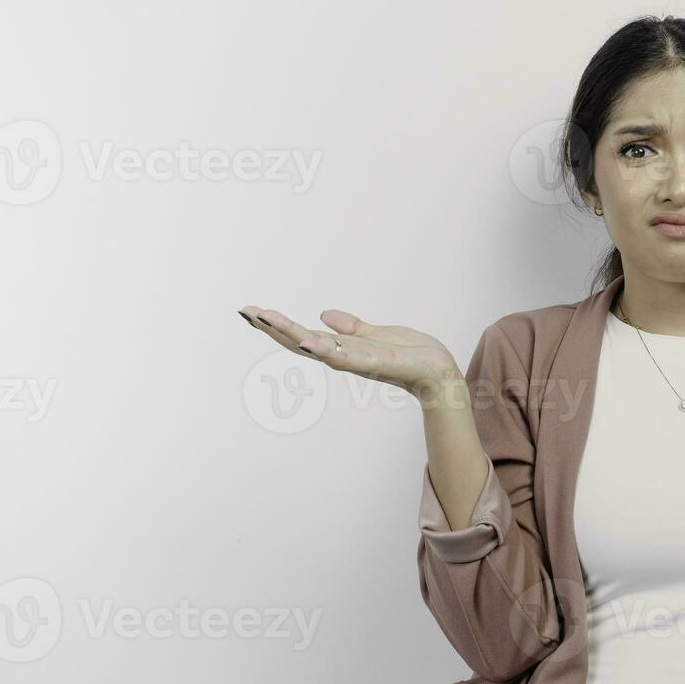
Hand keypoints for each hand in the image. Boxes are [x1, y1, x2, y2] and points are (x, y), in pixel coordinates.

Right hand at [238, 306, 461, 404]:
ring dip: (288, 333)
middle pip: (299, 342)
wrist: (439, 372)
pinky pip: (344, 357)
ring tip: (264, 319)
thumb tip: (324, 314)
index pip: (302, 335)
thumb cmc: (411, 355)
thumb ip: (351, 328)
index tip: (252, 311)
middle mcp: (344, 357)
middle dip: (272, 328)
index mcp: (343, 348)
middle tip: (245, 312)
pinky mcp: (374, 363)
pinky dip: (324, 349)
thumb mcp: (376, 334)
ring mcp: (357, 361)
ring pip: (315, 347)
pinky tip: (306, 338)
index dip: (277, 325)